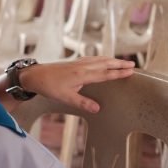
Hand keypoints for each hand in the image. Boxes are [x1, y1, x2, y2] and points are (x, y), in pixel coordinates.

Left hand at [20, 56, 134, 112]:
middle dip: (119, 64)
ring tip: (122, 61)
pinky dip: (101, 58)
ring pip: (99, 59)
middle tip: (133, 64)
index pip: (105, 74)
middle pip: (105, 63)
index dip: (119, 73)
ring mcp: (78, 63)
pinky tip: (102, 60)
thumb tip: (98, 109)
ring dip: (112, 60)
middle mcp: (82, 66)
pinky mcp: (74, 62)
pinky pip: (92, 58)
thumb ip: (82, 103)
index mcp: (83, 75)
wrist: (35, 75)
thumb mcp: (66, 98)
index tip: (131, 71)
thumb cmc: (49, 87)